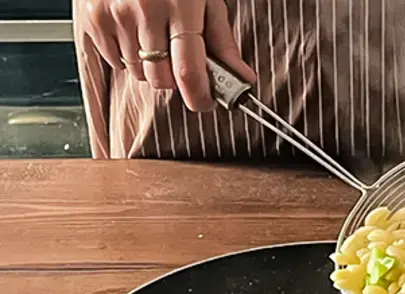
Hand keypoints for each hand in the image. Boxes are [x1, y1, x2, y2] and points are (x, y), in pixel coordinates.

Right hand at [81, 0, 256, 110]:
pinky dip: (127, 56)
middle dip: (174, 80)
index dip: (199, 96)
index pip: (188, 71)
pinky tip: (134, 32)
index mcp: (180, 4)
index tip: (205, 102)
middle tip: (179, 60)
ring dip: (151, 67)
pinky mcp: (92, 17)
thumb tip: (242, 77)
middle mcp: (145, 10)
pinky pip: (114, 62)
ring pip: (137, 73)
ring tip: (155, 38)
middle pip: (160, 78)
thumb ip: (222, 41)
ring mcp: (114, 14)